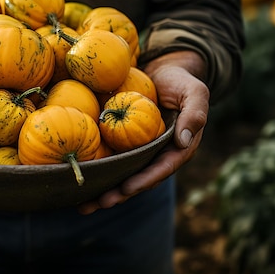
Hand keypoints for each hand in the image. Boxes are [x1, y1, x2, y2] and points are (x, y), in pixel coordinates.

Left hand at [77, 51, 208, 214]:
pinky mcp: (124, 141)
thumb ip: (195, 114)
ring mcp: (140, 149)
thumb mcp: (195, 92)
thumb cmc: (180, 81)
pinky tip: (78, 178)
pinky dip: (97, 169)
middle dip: (121, 193)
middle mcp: (157, 154)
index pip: (162, 168)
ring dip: (105, 189)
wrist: (162, 70)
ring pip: (122, 173)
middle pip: (139, 178)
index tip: (128, 188)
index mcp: (177, 148)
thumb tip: (184, 140)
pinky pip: (111, 157)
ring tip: (84, 205)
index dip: (145, 180)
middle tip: (101, 202)